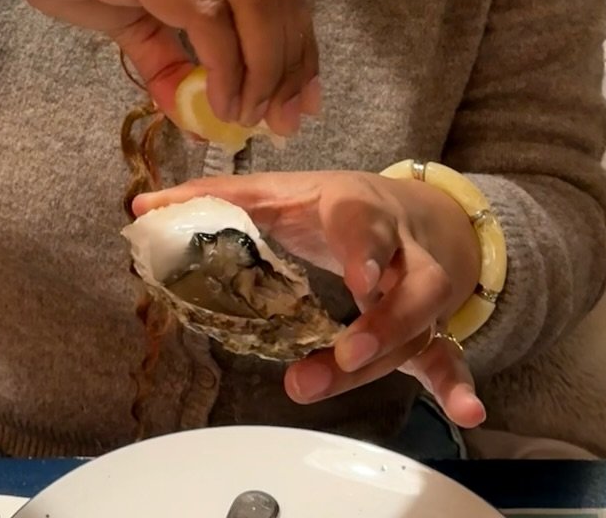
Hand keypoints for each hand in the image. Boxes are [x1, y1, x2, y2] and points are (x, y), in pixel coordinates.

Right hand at [0, 0, 319, 133]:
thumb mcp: (125, 5)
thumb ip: (167, 51)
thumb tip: (199, 111)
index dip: (300, 43)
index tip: (302, 100)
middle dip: (291, 63)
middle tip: (283, 120)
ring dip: (262, 69)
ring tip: (247, 117)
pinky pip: (202, 12)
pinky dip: (221, 64)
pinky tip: (213, 102)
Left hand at [133, 171, 486, 427]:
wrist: (420, 208)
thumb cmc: (337, 203)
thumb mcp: (284, 191)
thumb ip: (216, 199)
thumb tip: (141, 202)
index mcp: (357, 208)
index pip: (362, 220)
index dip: (363, 247)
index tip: (358, 279)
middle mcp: (399, 246)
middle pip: (403, 282)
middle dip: (382, 319)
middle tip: (350, 351)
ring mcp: (421, 285)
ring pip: (421, 321)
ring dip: (392, 352)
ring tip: (356, 372)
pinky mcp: (433, 323)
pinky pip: (449, 353)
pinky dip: (457, 383)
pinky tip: (464, 414)